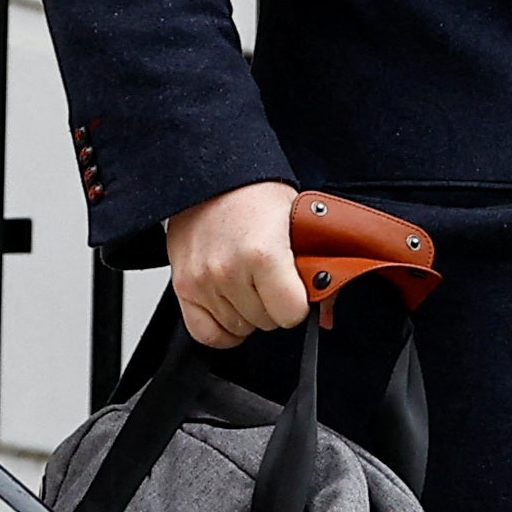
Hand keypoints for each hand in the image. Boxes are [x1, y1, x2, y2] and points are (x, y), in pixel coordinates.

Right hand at [166, 180, 308, 346]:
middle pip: (266, 322)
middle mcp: (229, 271)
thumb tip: (328, 306)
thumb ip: (315, 265)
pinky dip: (222, 329)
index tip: (297, 290)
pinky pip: (206, 333)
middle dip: (275, 305)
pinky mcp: (183, 287)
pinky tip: (232, 308)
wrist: (212, 177)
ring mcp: (203, 282)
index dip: (299, 303)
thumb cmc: (255, 194)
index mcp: (263, 253)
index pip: (291, 313)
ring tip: (251, 282)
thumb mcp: (296, 221)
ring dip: (249, 313)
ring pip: (239, 328)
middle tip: (273, 279)